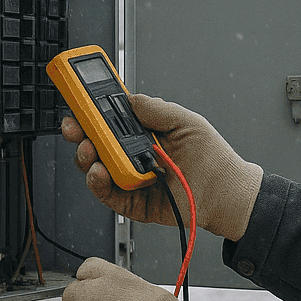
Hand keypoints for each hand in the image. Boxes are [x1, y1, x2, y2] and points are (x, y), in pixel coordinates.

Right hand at [61, 94, 263, 240]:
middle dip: (79, 132)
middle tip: (75, 126)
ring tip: (89, 150)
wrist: (225, 191)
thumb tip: (129, 99)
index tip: (77, 99)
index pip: (108, 118)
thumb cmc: (211, 158)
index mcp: (141, 132)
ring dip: (86, 157)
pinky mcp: (131, 201)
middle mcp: (131, 154)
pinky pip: (107, 193)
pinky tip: (98, 172)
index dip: (90, 110)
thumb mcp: (185, 121)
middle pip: (94, 142)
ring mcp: (129, 178)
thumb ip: (156, 109)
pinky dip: (98, 183)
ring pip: (95, 167)